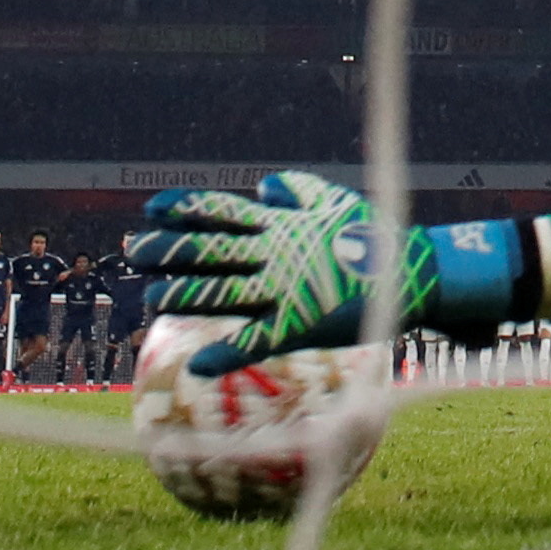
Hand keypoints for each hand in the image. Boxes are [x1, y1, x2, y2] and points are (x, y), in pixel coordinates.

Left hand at [132, 172, 510, 374]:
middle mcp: (277, 254)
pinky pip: (253, 343)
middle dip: (168, 250)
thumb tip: (261, 185)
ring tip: (154, 296)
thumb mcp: (337, 202)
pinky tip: (197, 364)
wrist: (415, 274)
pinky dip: (223, 355)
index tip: (151, 210)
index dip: (184, 210)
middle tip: (135, 253)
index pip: (222, 211)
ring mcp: (285, 290)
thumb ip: (297, 191)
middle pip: (210, 250)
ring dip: (182, 295)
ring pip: (220, 293)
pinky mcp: (299, 326)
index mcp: (283, 224)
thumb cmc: (375, 235)